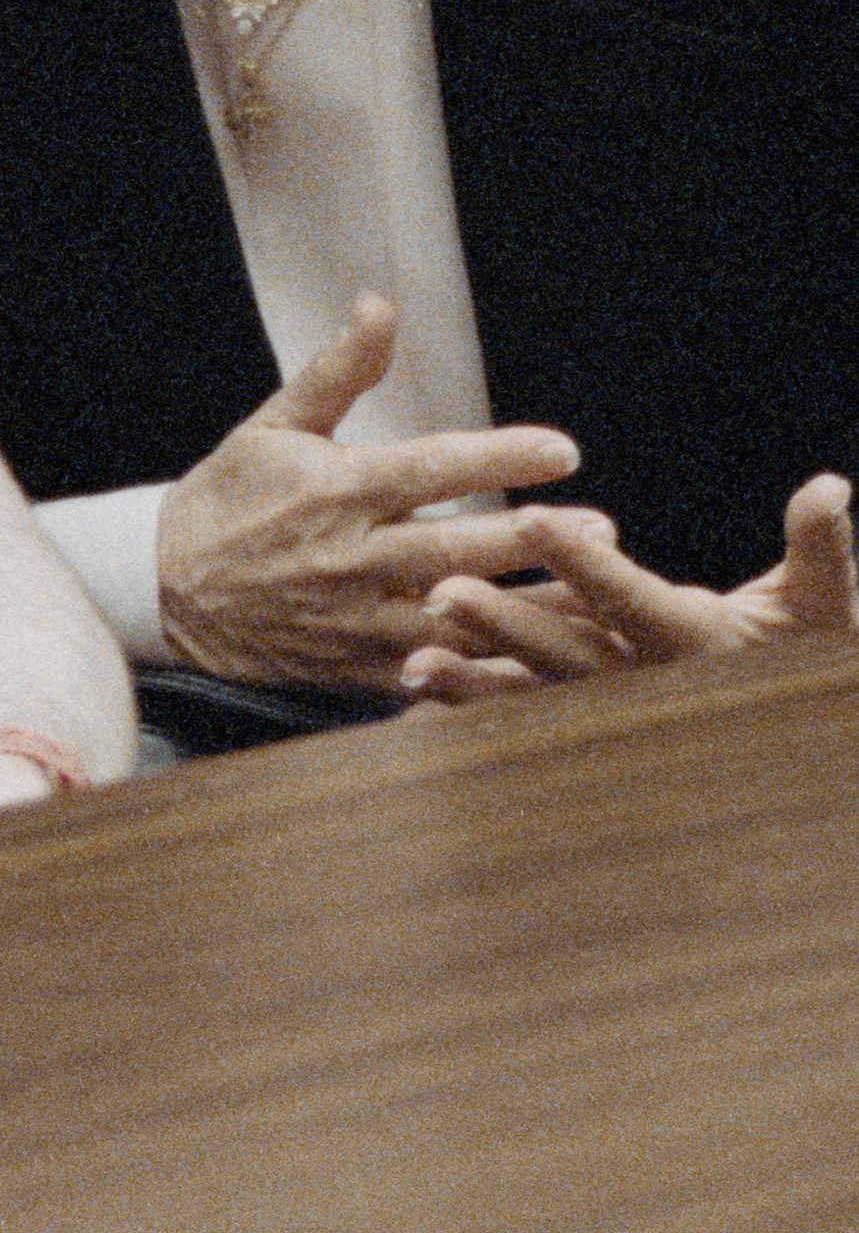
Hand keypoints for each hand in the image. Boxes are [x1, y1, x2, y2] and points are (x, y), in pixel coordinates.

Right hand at [154, 293, 606, 692]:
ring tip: (595, 603)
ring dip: (530, 613)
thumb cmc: (226, 499)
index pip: (430, 468)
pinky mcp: (355, 672)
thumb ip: (338, 371)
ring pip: (458, 622)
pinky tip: (543, 672)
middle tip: (603, 529)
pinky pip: (432, 678)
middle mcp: (350, 557)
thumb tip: (379, 305)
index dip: (499, 457)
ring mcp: (354, 622)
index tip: (562, 449)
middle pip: (457, 550)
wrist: (165, 591)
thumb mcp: (273, 425)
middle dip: (534, 541)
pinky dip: (488, 676)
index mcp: (335, 490)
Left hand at [399, 472, 858, 703]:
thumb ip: (819, 549)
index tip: (534, 520)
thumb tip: (831, 487)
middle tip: (446, 594)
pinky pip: (522, 728)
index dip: (585, 563)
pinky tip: (415, 710)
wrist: (799, 746)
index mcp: (698, 645)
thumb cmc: (810, 658)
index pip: (634, 600)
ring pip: (536, 698)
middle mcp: (649, 689)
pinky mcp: (587, 731)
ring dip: (474, 683)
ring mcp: (616, 717)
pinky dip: (472, 722)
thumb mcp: (822, 606)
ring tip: (414, 663)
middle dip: (507, 625)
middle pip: (570, 655)